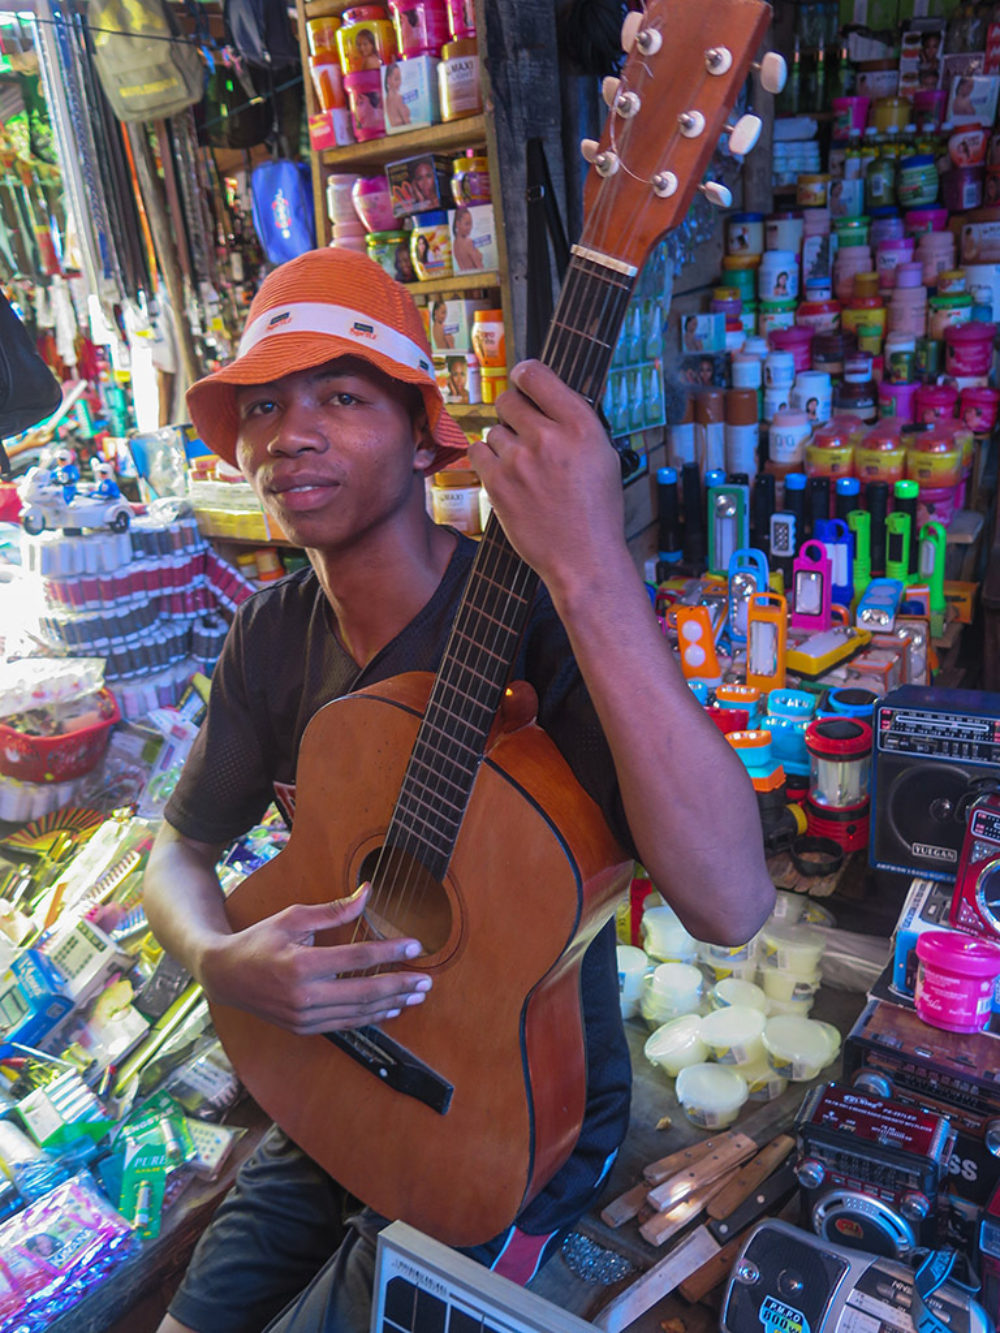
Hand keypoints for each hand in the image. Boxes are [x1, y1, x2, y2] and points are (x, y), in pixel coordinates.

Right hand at [201, 884, 430, 1035]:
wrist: (223, 976)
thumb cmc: (259, 941)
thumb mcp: (292, 917)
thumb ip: (333, 910)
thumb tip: (368, 893)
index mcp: (300, 965)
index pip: (356, 958)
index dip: (389, 951)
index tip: (415, 946)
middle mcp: (303, 996)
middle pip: (363, 992)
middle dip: (399, 985)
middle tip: (426, 979)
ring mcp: (303, 1017)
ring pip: (357, 1013)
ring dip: (391, 1004)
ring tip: (416, 994)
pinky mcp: (303, 1028)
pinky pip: (345, 1025)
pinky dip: (370, 1018)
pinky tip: (390, 1009)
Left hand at [467, 360, 626, 599]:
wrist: (583, 557)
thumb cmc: (596, 511)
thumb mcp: (603, 456)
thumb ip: (576, 423)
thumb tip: (549, 397)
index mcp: (581, 426)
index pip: (536, 374)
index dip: (525, 375)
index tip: (523, 381)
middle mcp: (549, 437)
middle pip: (507, 399)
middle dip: (513, 412)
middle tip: (523, 432)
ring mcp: (519, 461)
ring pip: (493, 431)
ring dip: (503, 444)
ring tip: (523, 468)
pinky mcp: (497, 484)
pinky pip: (477, 452)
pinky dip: (487, 461)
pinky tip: (505, 475)